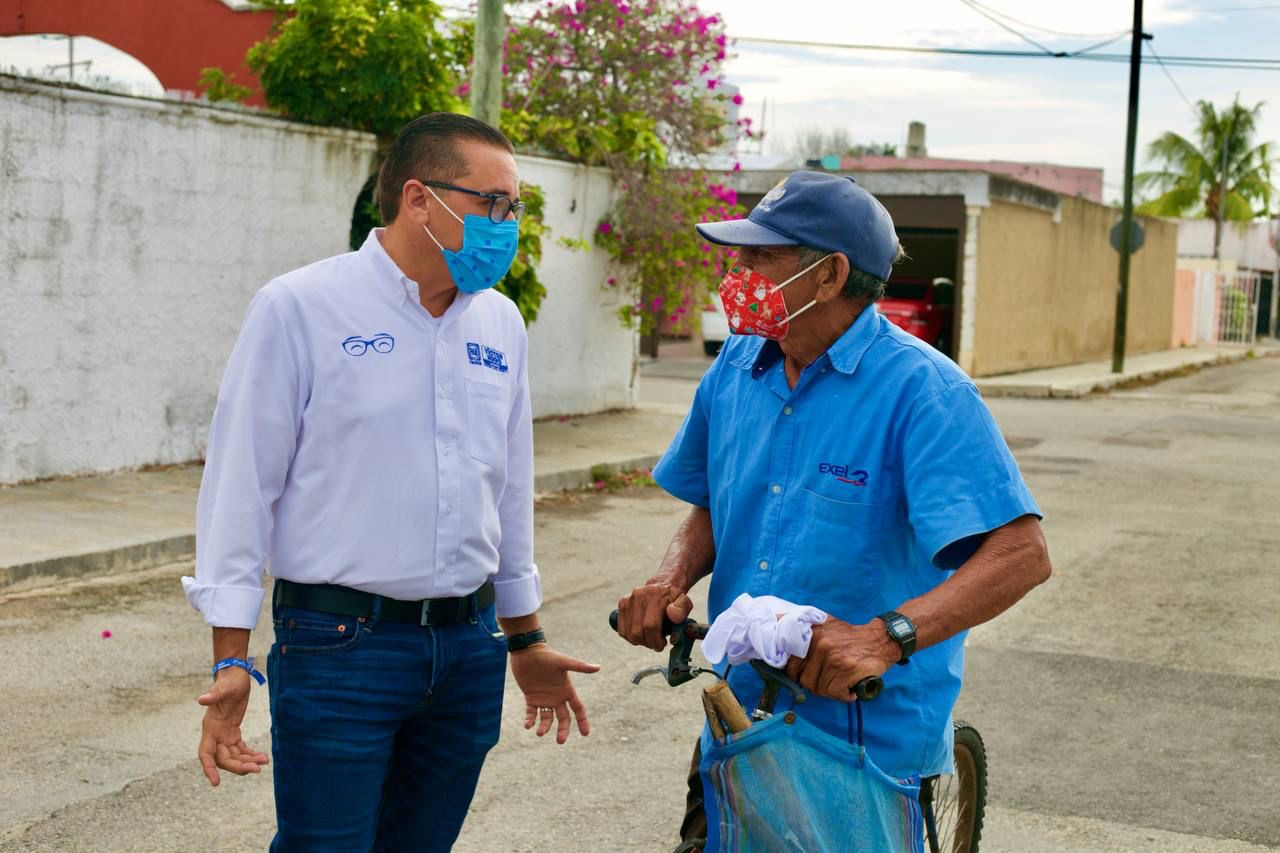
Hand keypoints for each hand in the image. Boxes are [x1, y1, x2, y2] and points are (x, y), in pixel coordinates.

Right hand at [196, 667, 269, 785]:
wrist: (236, 675)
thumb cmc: (229, 681)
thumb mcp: (224, 687)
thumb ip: (214, 694)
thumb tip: (201, 699)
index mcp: (210, 727)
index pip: (205, 753)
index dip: (209, 768)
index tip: (215, 783)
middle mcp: (214, 734)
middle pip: (224, 759)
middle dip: (239, 766)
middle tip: (257, 769)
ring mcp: (223, 735)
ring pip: (233, 756)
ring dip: (247, 762)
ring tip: (264, 761)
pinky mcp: (233, 732)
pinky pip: (240, 750)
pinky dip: (250, 755)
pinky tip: (262, 757)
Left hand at [509, 645, 600, 744]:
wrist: (527, 651)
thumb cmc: (547, 656)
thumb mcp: (564, 662)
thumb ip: (580, 667)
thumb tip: (598, 668)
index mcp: (566, 690)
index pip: (578, 709)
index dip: (582, 721)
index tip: (586, 734)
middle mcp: (557, 697)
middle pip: (563, 718)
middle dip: (563, 730)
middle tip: (560, 741)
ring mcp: (544, 698)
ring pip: (547, 719)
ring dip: (544, 727)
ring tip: (539, 732)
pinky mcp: (531, 698)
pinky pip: (532, 713)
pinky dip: (530, 720)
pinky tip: (528, 725)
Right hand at [616, 579, 693, 650]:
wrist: (664, 584)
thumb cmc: (675, 598)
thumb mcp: (685, 602)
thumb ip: (682, 609)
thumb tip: (673, 615)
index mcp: (655, 595)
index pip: (650, 625)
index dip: (655, 640)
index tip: (662, 644)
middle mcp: (638, 595)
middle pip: (637, 632)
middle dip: (648, 643)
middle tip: (657, 643)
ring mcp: (628, 599)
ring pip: (628, 633)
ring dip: (639, 641)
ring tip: (650, 637)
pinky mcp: (622, 604)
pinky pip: (622, 629)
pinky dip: (631, 637)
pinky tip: (641, 633)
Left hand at [784, 617, 898, 701]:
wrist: (880, 640)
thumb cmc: (850, 637)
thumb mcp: (825, 625)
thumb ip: (804, 630)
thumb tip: (780, 634)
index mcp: (811, 634)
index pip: (791, 664)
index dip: (796, 674)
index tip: (804, 676)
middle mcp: (820, 645)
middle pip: (805, 680)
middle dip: (815, 685)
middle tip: (827, 680)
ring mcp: (833, 658)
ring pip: (819, 688)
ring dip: (830, 691)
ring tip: (839, 682)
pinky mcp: (847, 670)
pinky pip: (835, 693)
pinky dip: (843, 695)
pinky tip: (849, 688)